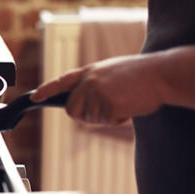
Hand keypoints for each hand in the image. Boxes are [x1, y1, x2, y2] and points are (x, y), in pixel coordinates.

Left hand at [30, 54, 166, 124]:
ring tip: (123, 100)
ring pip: (91, 119)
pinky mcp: (109, 104)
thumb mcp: (109, 72)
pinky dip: (119, 119)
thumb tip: (78, 102)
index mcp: (88, 72)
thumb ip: (92, 83)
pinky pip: (107, 121)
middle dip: (85, 115)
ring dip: (106, 116)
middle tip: (106, 108)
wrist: (160, 74)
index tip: (33, 98)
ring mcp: (98, 93)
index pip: (60, 82)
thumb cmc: (138, 74)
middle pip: (72, 110)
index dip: (45, 91)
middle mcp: (89, 82)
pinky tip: (129, 106)